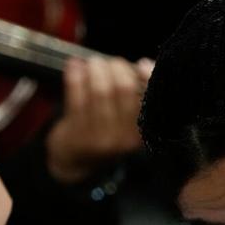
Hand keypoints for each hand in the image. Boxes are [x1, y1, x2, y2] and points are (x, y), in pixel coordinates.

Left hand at [45, 56, 154, 183]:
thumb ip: (137, 96)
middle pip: (123, 88)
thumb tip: (146, 63)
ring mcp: (99, 136)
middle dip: (116, 67)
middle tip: (109, 63)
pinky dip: (74, 76)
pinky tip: (74, 66)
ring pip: (99, 90)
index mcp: (141, 134)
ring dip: (95, 69)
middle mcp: (123, 137)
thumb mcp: (127, 123)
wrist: (75, 161)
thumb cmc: (104, 133)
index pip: (150, 100)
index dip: (147, 77)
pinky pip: (76, 95)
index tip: (141, 64)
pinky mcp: (77, 132)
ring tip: (93, 64)